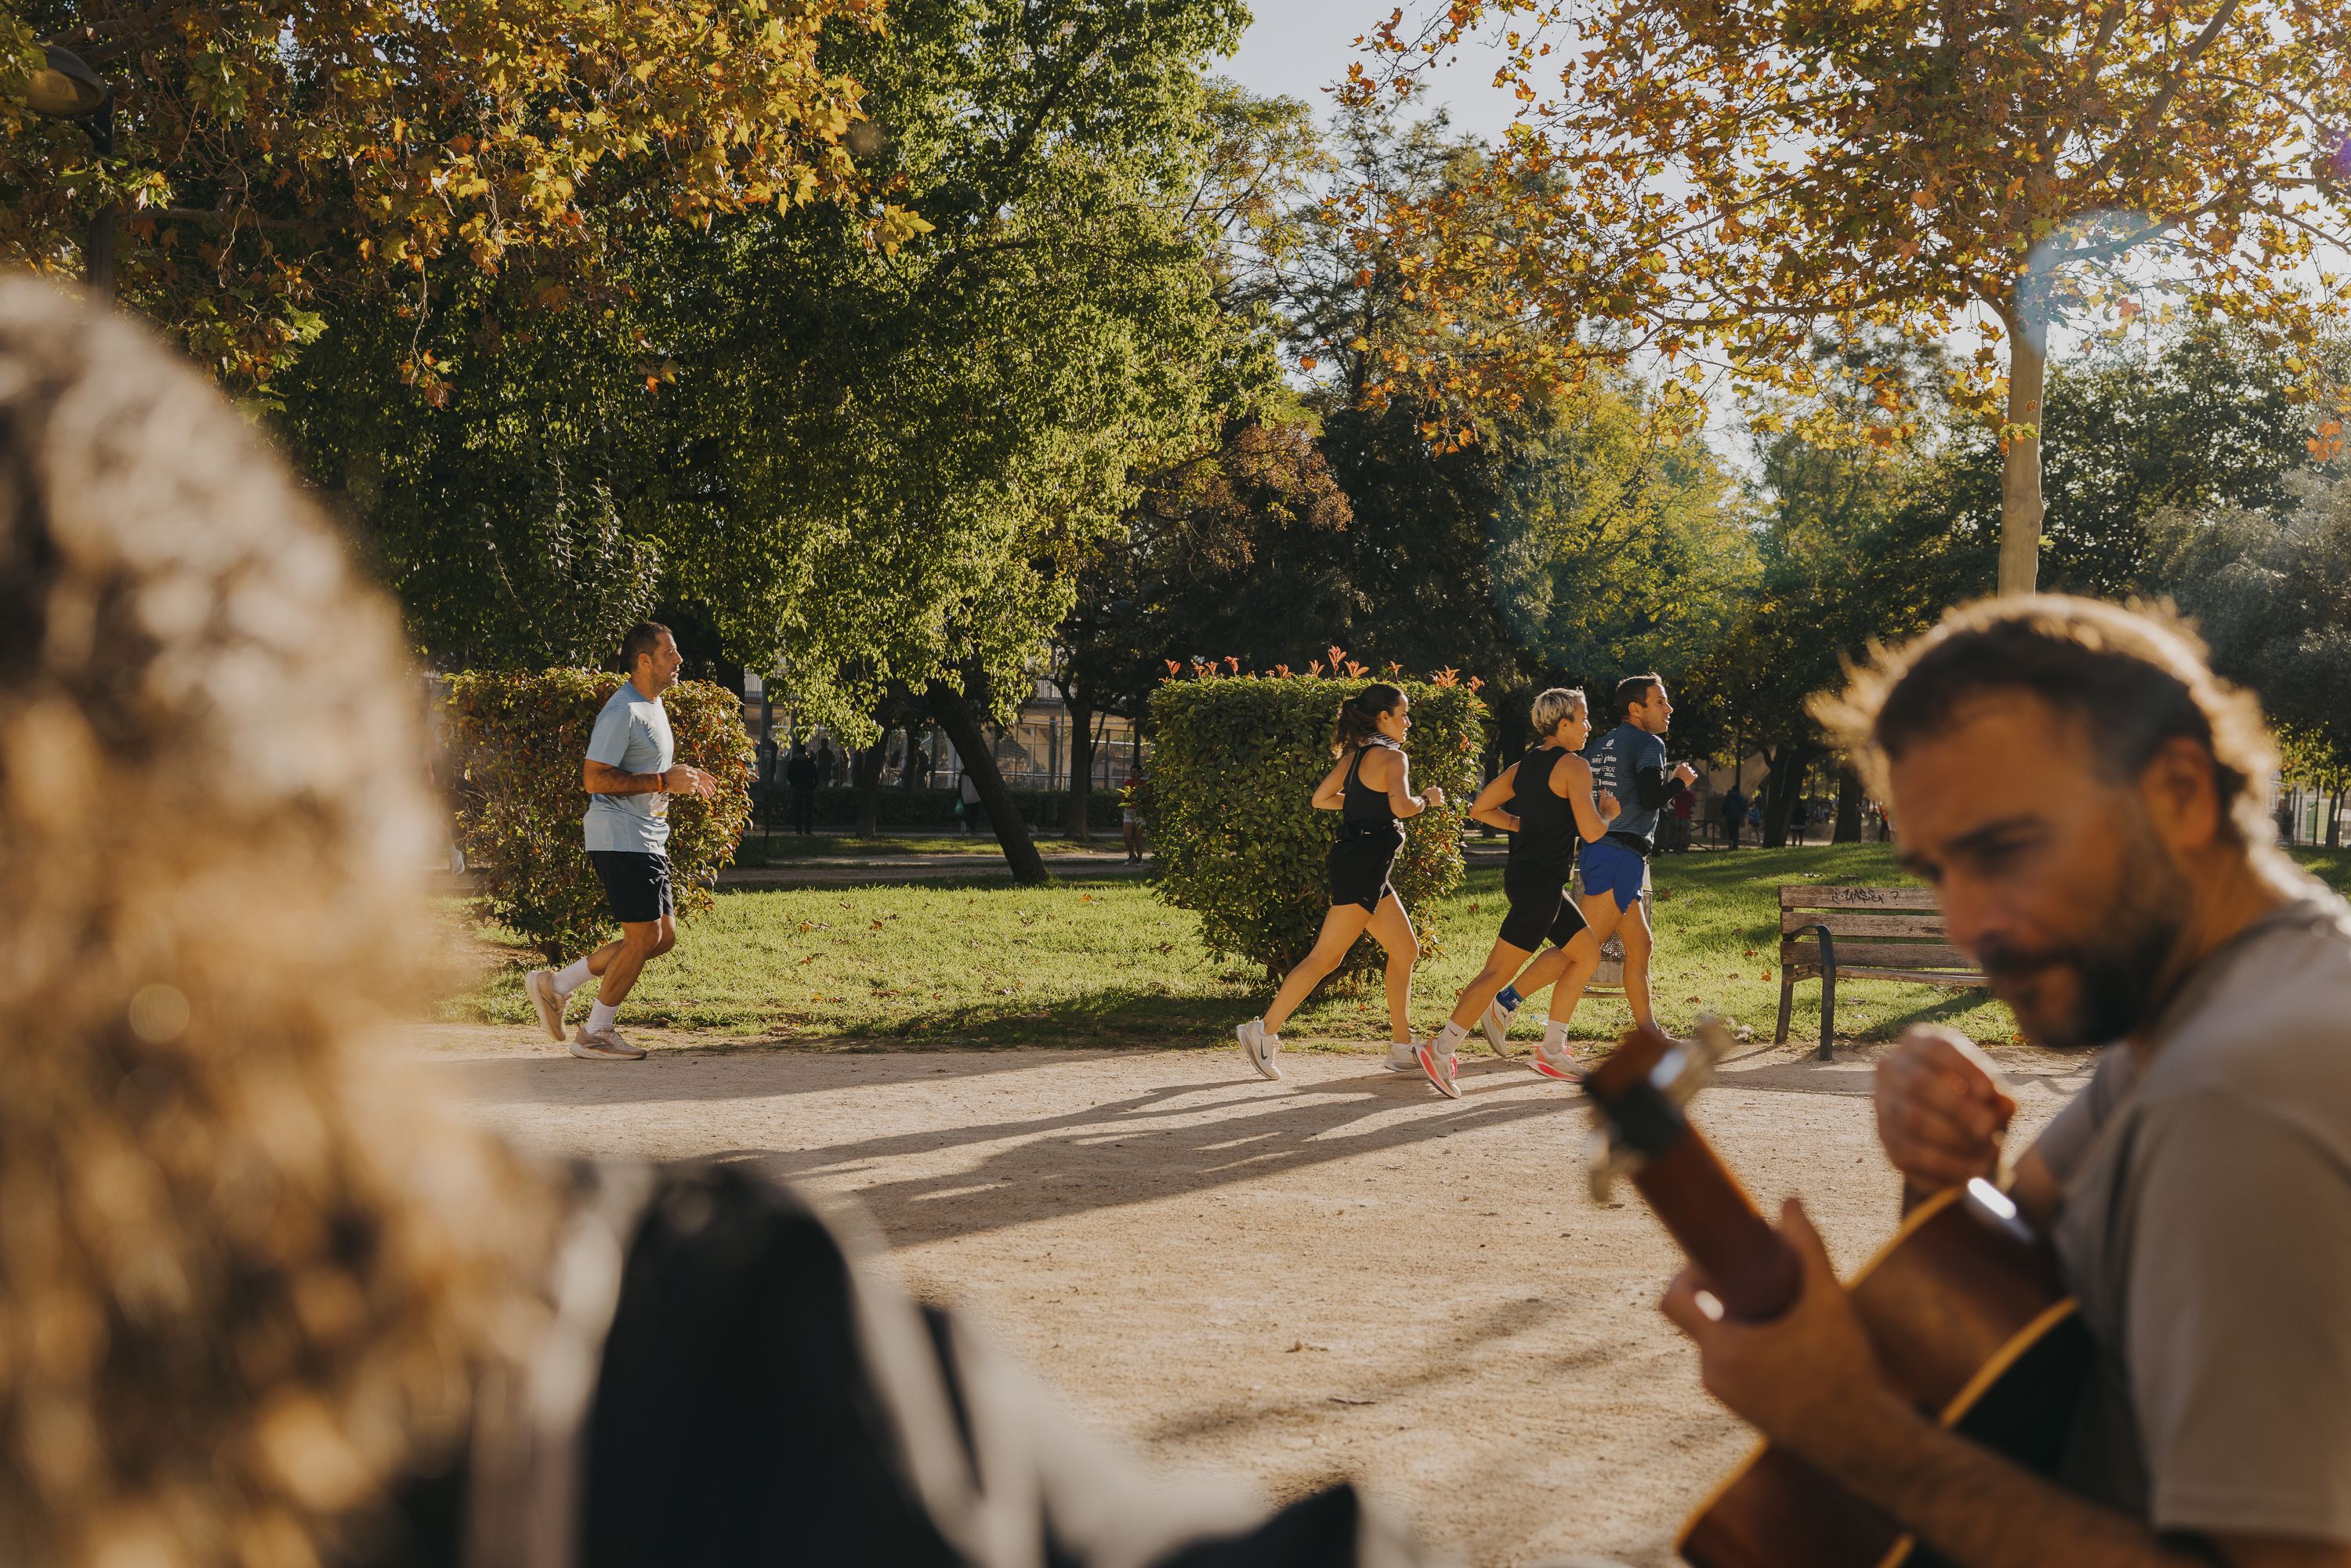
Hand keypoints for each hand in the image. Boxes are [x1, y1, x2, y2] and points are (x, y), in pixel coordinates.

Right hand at [663, 764, 717, 798]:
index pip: (703, 774)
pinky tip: (690, 792)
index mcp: (691, 771)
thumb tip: (693, 769)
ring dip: (704, 792)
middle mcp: (692, 777)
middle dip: (709, 787)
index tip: (715, 782)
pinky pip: (692, 791)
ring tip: (709, 796)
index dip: (710, 778)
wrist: (664, 780)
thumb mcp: (680, 767)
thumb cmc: (670, 773)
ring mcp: (690, 784)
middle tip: (714, 791)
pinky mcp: (687, 789)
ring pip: (699, 788)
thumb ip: (688, 768)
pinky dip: (692, 791)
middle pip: (703, 782)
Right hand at [1421, 785, 1444, 808]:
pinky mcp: (1440, 802)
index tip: (1435, 794)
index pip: (1440, 790)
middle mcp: (1440, 793)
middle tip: (1435, 797)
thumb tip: (1434, 786)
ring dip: (1440, 799)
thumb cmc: (1425, 794)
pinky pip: (1442, 802)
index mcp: (1437, 789)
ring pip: (1442, 798)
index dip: (1438, 792)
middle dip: (1439, 795)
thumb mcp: (1428, 789)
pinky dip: (1441, 803)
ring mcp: (1440, 798)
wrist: (1424, 800)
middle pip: (1441, 794)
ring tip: (1436, 801)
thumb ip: (1432, 788)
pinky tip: (1438, 803)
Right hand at [1597, 790, 1619, 818]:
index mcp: (1613, 798)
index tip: (1606, 802)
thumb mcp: (1601, 800)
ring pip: (1616, 805)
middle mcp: (1617, 801)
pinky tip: (1611, 811)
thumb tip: (1604, 788)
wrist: (1606, 816)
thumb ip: (1603, 793)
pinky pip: (1617, 810)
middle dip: (1611, 803)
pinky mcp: (1619, 811)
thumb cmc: (1603, 808)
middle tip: (1607, 806)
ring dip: (1613, 806)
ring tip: (1608, 809)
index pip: (1611, 797)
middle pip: (1614, 801)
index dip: (1608, 800)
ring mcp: (1618, 807)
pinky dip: (1615, 810)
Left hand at [1661, 1198, 1899, 1471]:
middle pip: (1698, 1318)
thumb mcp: (1829, 1302)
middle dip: (1722, 1292)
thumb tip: (1790, 1200)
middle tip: (1755, 1275)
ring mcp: (1726, 1397)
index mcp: (1722, 1348)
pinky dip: (1748, 1346)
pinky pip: (1731, 1366)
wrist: (1863, 1441)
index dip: (1684, 1272)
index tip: (1713, 1260)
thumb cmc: (1845, 1369)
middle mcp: (1713, 1375)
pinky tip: (1784, 1338)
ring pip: (1717, 1342)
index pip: (1671, 1301)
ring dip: (1737, 1320)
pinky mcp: (1743, 1410)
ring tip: (1776, 1307)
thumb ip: (1808, 1248)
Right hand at [1672, 761, 1697, 785]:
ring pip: (1693, 771)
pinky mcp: (1693, 776)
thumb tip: (1680, 766)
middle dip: (1688, 771)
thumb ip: (1678, 768)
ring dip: (1691, 773)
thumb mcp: (1675, 771)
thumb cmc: (1676, 778)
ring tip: (1688, 778)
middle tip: (1686, 775)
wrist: (1678, 783)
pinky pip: (1695, 775)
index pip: (1686, 764)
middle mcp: (1687, 768)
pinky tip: (1691, 778)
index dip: (1685, 766)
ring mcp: (1690, 772)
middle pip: (1689, 768)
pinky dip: (1694, 776)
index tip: (1685, 769)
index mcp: (1682, 766)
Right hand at [1872, 1025, 2014, 1191]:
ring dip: (1954, 1137)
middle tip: (1987, 1127)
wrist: (1952, 1136)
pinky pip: (1912, 1153)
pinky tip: (1973, 1170)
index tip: (1989, 1091)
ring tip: (1988, 1150)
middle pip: (1919, 1083)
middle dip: (1957, 1107)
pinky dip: (1946, 1163)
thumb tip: (2005, 1104)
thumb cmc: (1974, 1102)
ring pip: (1912, 1118)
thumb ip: (1999, 1097)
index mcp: (1918, 1043)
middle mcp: (1892, 1067)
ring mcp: (1884, 1103)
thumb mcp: (1991, 1095)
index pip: (1937, 1048)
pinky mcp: (1886, 1138)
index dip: (1964, 1069)